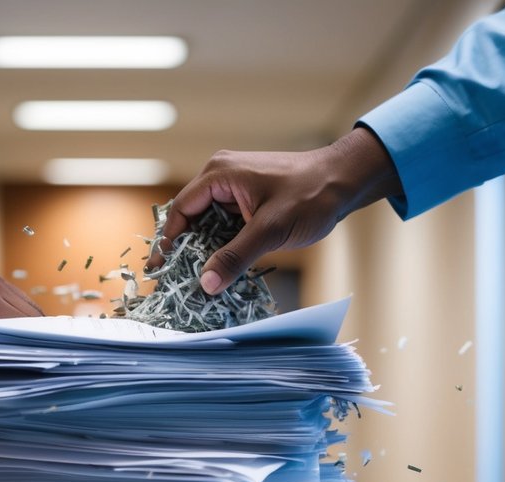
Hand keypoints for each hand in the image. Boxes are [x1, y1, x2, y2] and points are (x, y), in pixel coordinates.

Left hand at [0, 260, 42, 354]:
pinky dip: (8, 304)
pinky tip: (6, 319)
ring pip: (19, 299)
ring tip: (27, 338)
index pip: (27, 327)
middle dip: (36, 333)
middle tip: (42, 353)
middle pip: (30, 312)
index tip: (47, 358)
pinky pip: (3, 288)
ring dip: (23, 318)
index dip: (40, 344)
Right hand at [148, 127, 401, 293]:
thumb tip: (205, 285)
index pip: (180, 211)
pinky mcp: (248, 199)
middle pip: (190, 218)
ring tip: (197, 281)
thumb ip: (235, 257)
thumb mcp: (270, 230)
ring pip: (208, 224)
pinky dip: (222, 246)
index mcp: (219, 174)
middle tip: (176, 281)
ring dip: (205, 250)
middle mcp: (221, 176)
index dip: (167, 242)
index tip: (159, 270)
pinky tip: (222, 269)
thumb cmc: (311, 195)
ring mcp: (235, 187)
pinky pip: (226, 224)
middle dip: (184, 249)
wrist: (345, 180)